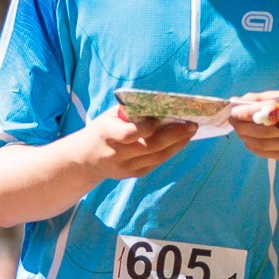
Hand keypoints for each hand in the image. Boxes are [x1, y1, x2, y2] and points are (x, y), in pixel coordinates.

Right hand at [74, 104, 196, 180]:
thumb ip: (132, 111)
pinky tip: (180, 141)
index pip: (129, 134)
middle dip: (173, 135)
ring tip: (191, 131)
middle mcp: (117, 154)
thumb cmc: (104, 130)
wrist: (86, 159)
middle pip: (150, 146)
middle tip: (192, 124)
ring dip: (177, 143)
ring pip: (157, 157)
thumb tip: (162, 104)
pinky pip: (156, 163)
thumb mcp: (109, 117)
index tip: (161, 116)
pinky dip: (170, 151)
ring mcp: (126, 167)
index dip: (147, 127)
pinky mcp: (133, 174)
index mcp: (107, 134)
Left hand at [227, 89, 278, 164]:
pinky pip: (266, 153)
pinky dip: (252, 146)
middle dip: (243, 126)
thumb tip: (238, 101)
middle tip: (232, 120)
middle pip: (265, 131)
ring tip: (239, 128)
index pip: (272, 111)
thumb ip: (265, 98)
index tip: (234, 110)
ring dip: (245, 136)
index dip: (250, 112)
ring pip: (263, 144)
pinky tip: (248, 139)